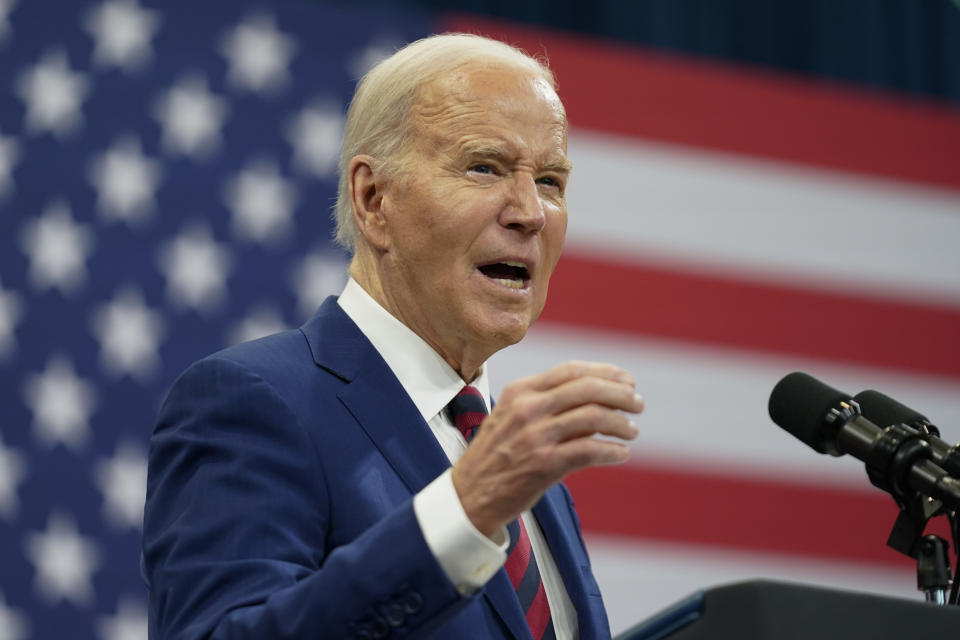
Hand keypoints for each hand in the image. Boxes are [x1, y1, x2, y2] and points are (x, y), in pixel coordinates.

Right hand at [451, 361, 642, 537]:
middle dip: (621, 394)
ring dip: (621, 424)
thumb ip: (546, 403)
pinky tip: (621, 454)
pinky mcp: (544, 465)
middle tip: (638, 404)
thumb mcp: (511, 416)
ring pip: (594, 417)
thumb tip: (598, 397)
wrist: (469, 495)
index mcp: (520, 391)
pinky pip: (590, 450)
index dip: (606, 372)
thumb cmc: (495, 455)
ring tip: (632, 431)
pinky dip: (612, 451)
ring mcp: (535, 437)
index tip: (627, 380)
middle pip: (588, 389)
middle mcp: (527, 409)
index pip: (571, 370)